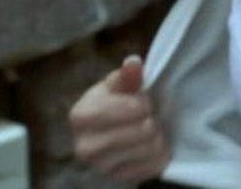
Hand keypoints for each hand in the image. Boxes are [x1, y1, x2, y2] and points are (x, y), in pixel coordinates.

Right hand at [69, 55, 170, 183]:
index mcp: (80, 116)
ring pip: (152, 146)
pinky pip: (156, 164)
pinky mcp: (120, 180)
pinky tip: (149, 145)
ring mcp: (101, 168)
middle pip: (144, 129)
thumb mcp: (119, 85)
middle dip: (152, 117)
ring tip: (148, 129)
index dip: (143, 101)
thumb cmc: (115, 102)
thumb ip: (127, 75)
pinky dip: (160, 153)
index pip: (130, 108)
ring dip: (158, 134)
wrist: (111, 133)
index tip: (143, 98)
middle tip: (147, 115)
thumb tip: (133, 63)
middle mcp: (84, 147)